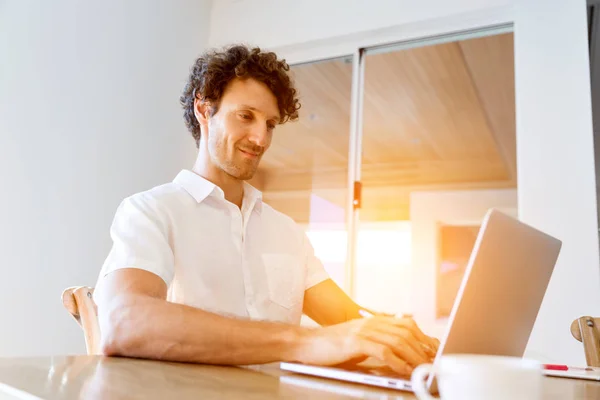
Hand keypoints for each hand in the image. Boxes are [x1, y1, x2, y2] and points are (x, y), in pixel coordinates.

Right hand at [289, 316, 436, 375]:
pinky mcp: (355, 341)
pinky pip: (383, 351)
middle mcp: (371, 323)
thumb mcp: (359, 342)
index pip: (406, 324)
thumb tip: (399, 356)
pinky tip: (403, 370)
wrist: (306, 343)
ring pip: (398, 341)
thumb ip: (378, 343)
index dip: (423, 337)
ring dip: (413, 356)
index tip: (433, 350)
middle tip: (432, 362)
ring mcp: (363, 330)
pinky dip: (397, 361)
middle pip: (406, 332)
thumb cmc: (332, 346)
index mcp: (374, 321)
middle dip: (422, 348)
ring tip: (422, 369)